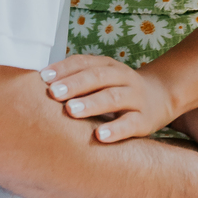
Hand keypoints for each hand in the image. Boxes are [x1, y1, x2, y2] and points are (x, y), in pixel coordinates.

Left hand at [43, 54, 173, 140]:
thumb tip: (36, 86)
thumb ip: (76, 80)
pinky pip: (130, 124)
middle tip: (53, 93)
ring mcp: (135, 98)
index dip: (64, 69)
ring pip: (113, 97)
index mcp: (107, 66)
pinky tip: (100, 135)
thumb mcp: (101, 79)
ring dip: (91, 103)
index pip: (84, 62)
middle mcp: (122, 77)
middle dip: (74, 84)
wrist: (161, 96)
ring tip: (71, 111)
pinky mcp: (144, 120)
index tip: (43, 78)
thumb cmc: (117, 89)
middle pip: (97, 77)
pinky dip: (115, 129)